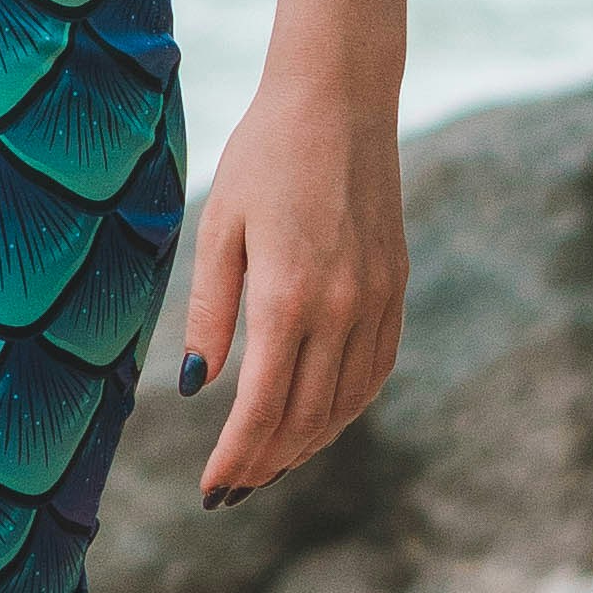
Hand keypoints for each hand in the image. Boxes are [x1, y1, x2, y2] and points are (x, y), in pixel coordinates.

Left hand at [174, 79, 406, 503]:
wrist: (339, 100)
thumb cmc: (263, 157)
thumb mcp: (218, 228)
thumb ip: (210, 311)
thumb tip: (197, 386)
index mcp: (288, 296)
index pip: (263, 407)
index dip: (237, 457)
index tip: (211, 489)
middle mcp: (341, 308)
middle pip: (306, 418)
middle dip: (266, 463)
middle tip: (231, 491)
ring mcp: (376, 300)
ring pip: (346, 403)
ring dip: (307, 444)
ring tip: (268, 466)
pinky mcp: (395, 287)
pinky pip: (374, 370)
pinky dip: (346, 407)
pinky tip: (319, 420)